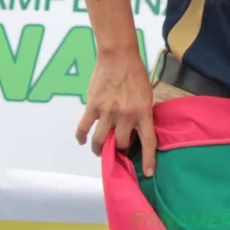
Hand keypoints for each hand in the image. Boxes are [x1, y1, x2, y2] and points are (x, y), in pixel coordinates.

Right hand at [75, 50, 156, 176]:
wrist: (118, 56)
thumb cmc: (135, 73)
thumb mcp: (146, 94)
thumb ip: (142, 113)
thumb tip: (137, 131)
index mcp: (143, 112)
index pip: (148, 142)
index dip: (148, 160)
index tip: (148, 173)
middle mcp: (126, 115)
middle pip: (121, 144)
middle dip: (119, 150)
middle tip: (117, 150)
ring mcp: (108, 111)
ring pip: (101, 141)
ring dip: (100, 149)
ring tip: (100, 150)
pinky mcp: (93, 106)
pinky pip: (84, 128)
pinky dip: (81, 137)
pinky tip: (83, 141)